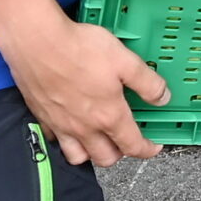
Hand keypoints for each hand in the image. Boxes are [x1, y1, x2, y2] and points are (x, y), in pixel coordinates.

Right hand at [0, 11, 170, 166]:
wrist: (37, 42)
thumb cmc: (80, 48)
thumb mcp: (125, 61)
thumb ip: (147, 83)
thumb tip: (163, 98)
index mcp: (108, 115)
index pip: (132, 145)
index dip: (147, 150)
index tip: (153, 147)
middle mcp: (84, 127)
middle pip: (105, 158)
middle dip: (120, 153)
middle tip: (126, 141)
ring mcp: (60, 125)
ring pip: (78, 156)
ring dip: (91, 153)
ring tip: (99, 140)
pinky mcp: (41, 117)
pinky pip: (55, 141)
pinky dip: (66, 141)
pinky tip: (71, 127)